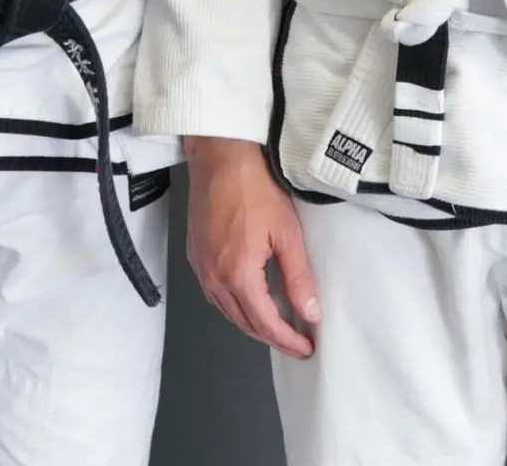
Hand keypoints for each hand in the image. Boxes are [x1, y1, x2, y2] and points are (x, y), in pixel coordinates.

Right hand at [185, 136, 320, 358]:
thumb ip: (298, 276)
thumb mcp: (286, 232)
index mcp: (237, 275)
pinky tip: (251, 300)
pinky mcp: (196, 257)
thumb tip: (310, 312)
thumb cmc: (255, 187)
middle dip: (272, 337)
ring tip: (279, 326)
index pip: (265, 323)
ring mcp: (201, 269)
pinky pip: (216, 295)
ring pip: (228, 312)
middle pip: (244, 323)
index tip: (306, 348)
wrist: (220, 158)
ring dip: (253, 323)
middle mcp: (214, 279)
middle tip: (297, 341)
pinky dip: (236, 305)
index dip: (288, 340)